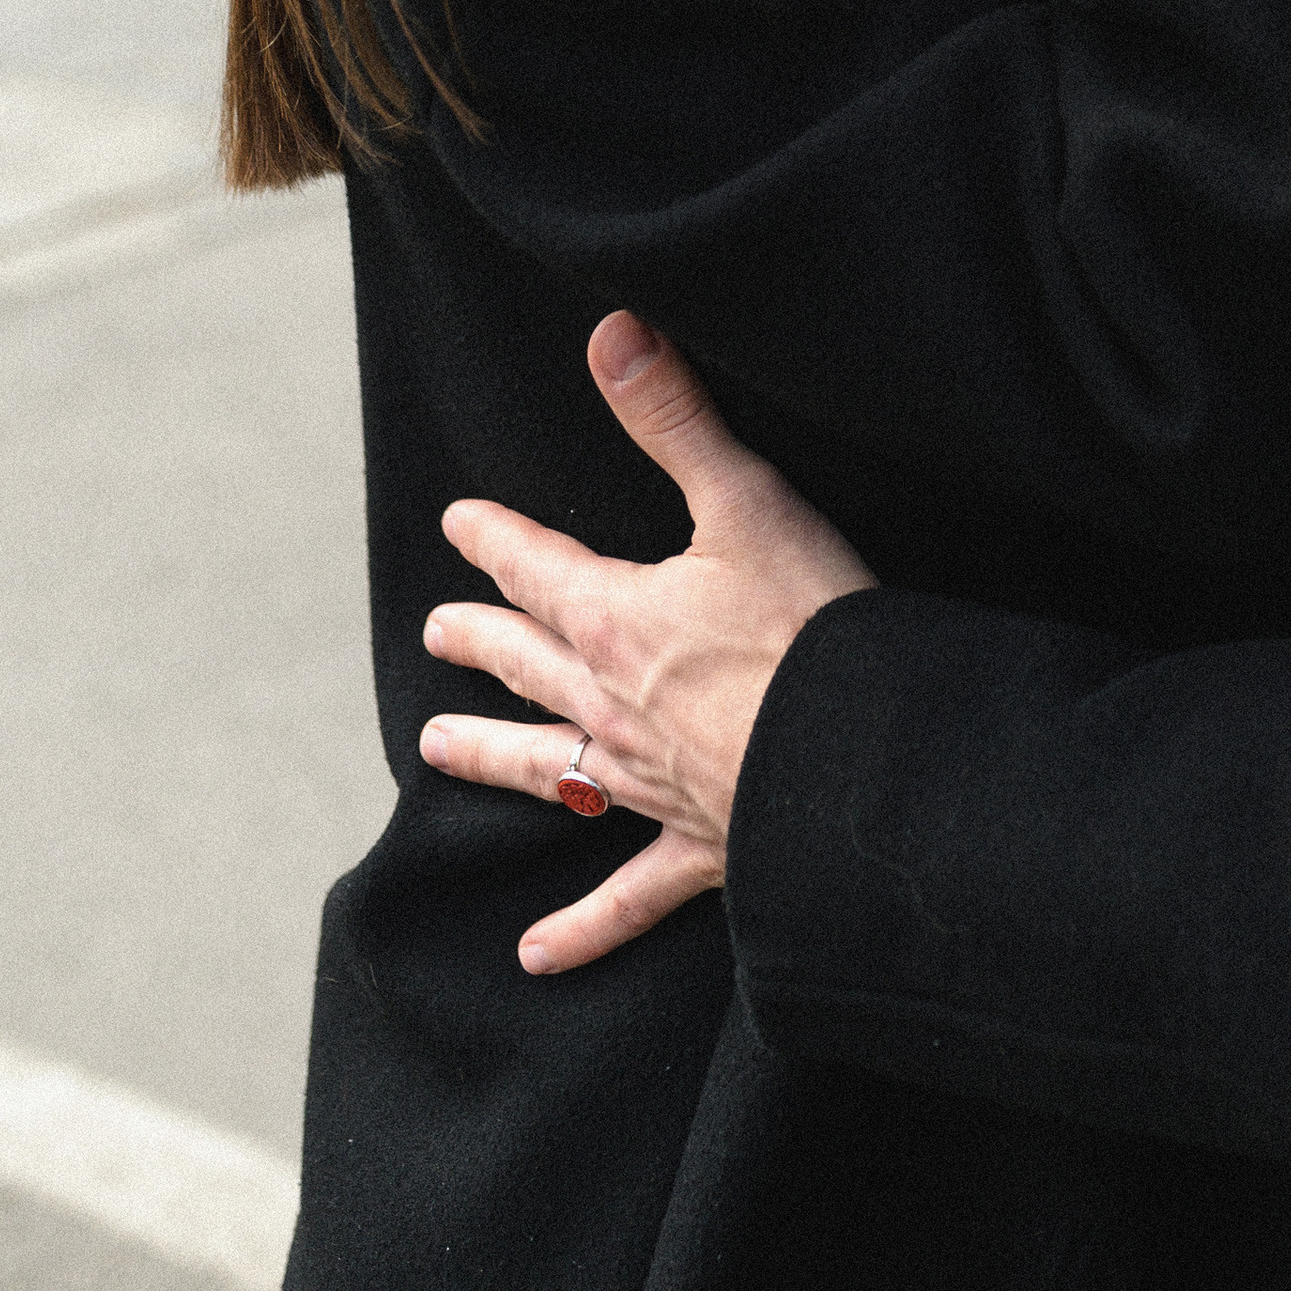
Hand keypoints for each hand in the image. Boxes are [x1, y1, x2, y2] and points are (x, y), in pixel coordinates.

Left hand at [417, 311, 871, 975]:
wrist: (854, 753)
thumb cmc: (807, 623)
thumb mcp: (743, 500)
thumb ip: (674, 419)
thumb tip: (612, 335)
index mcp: (616, 619)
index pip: (537, 567)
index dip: (496, 539)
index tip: (458, 522)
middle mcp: (610, 705)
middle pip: (526, 665)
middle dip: (481, 639)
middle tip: (436, 631)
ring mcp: (644, 783)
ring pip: (546, 768)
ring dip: (491, 756)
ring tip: (436, 750)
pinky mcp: (694, 847)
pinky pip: (624, 896)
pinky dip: (581, 929)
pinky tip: (536, 956)